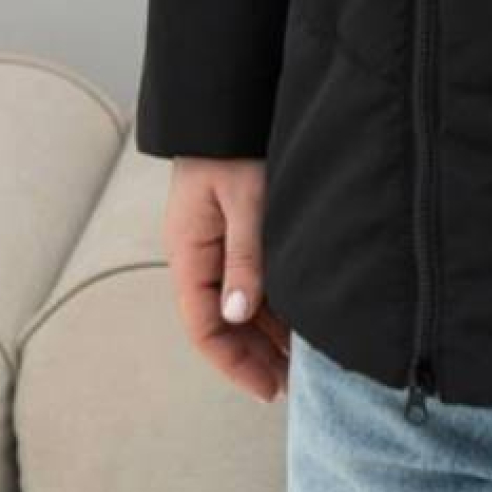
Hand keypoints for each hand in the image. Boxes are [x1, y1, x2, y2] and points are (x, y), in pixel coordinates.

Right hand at [162, 157, 290, 402]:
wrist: (231, 103)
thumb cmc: (234, 146)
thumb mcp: (244, 200)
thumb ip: (244, 256)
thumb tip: (237, 315)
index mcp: (189, 254)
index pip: (203, 327)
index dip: (234, 363)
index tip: (268, 388)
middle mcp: (200, 258)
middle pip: (222, 324)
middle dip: (254, 357)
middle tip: (292, 387)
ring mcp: (218, 247)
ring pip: (240, 307)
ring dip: (266, 335)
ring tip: (302, 365)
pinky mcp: (239, 235)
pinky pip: (252, 283)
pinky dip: (274, 307)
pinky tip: (300, 324)